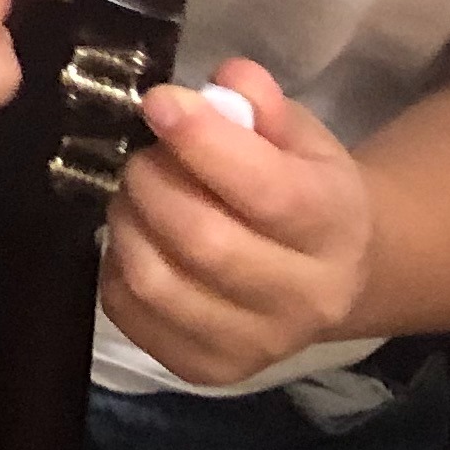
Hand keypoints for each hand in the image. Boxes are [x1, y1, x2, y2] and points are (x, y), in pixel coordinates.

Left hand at [101, 59, 373, 386]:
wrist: (330, 271)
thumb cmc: (301, 186)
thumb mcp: (297, 134)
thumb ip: (263, 104)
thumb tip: (227, 82)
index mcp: (335, 227)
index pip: (267, 192)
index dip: (202, 141)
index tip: (158, 101)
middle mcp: (307, 298)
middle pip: (204, 241)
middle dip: (152, 181)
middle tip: (142, 156)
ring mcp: (257, 344)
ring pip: (157, 282)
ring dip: (126, 222)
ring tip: (136, 196)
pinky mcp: (206, 368)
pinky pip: (129, 312)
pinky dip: (114, 265)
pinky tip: (138, 240)